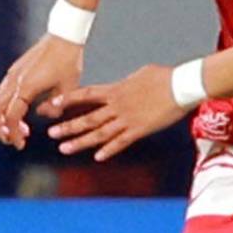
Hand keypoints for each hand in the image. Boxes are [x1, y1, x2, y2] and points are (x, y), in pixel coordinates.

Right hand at [0, 33, 83, 148]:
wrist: (64, 34)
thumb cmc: (68, 60)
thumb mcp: (68, 88)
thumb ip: (55, 107)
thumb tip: (44, 115)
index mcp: (26, 88)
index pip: (11, 118)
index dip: (13, 134)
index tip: (20, 145)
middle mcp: (14, 81)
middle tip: (11, 140)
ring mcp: (13, 74)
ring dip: (3, 117)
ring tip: (21, 129)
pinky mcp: (15, 70)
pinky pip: (4, 91)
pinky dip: (7, 105)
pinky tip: (23, 110)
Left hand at [48, 65, 190, 161]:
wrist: (181, 85)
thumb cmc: (164, 77)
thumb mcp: (140, 74)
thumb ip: (126, 83)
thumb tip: (122, 85)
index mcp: (116, 90)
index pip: (86, 95)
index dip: (68, 100)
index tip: (53, 103)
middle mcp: (117, 105)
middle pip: (87, 118)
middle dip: (68, 127)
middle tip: (51, 134)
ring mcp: (127, 119)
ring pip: (99, 133)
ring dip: (80, 142)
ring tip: (64, 148)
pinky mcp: (140, 129)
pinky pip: (121, 142)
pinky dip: (109, 150)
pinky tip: (97, 157)